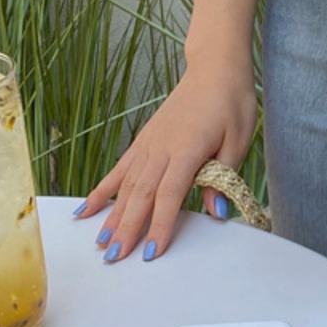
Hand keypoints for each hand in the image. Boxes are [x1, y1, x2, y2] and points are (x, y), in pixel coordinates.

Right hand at [73, 50, 258, 262]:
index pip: (170, 193)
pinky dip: (103, 189)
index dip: (160, 224)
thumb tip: (217, 212)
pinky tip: (87, 209)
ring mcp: (149, 143)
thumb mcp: (239, 139)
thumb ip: (224, 176)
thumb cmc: (231, 101)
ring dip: (112, 215)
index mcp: (187, 148)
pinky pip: (120, 168)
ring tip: (100, 243)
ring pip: (127, 184)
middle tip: (114, 259)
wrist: (214, 68)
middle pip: (141, 193)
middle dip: (127, 228)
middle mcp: (162, 147)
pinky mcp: (144, 140)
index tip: (151, 252)